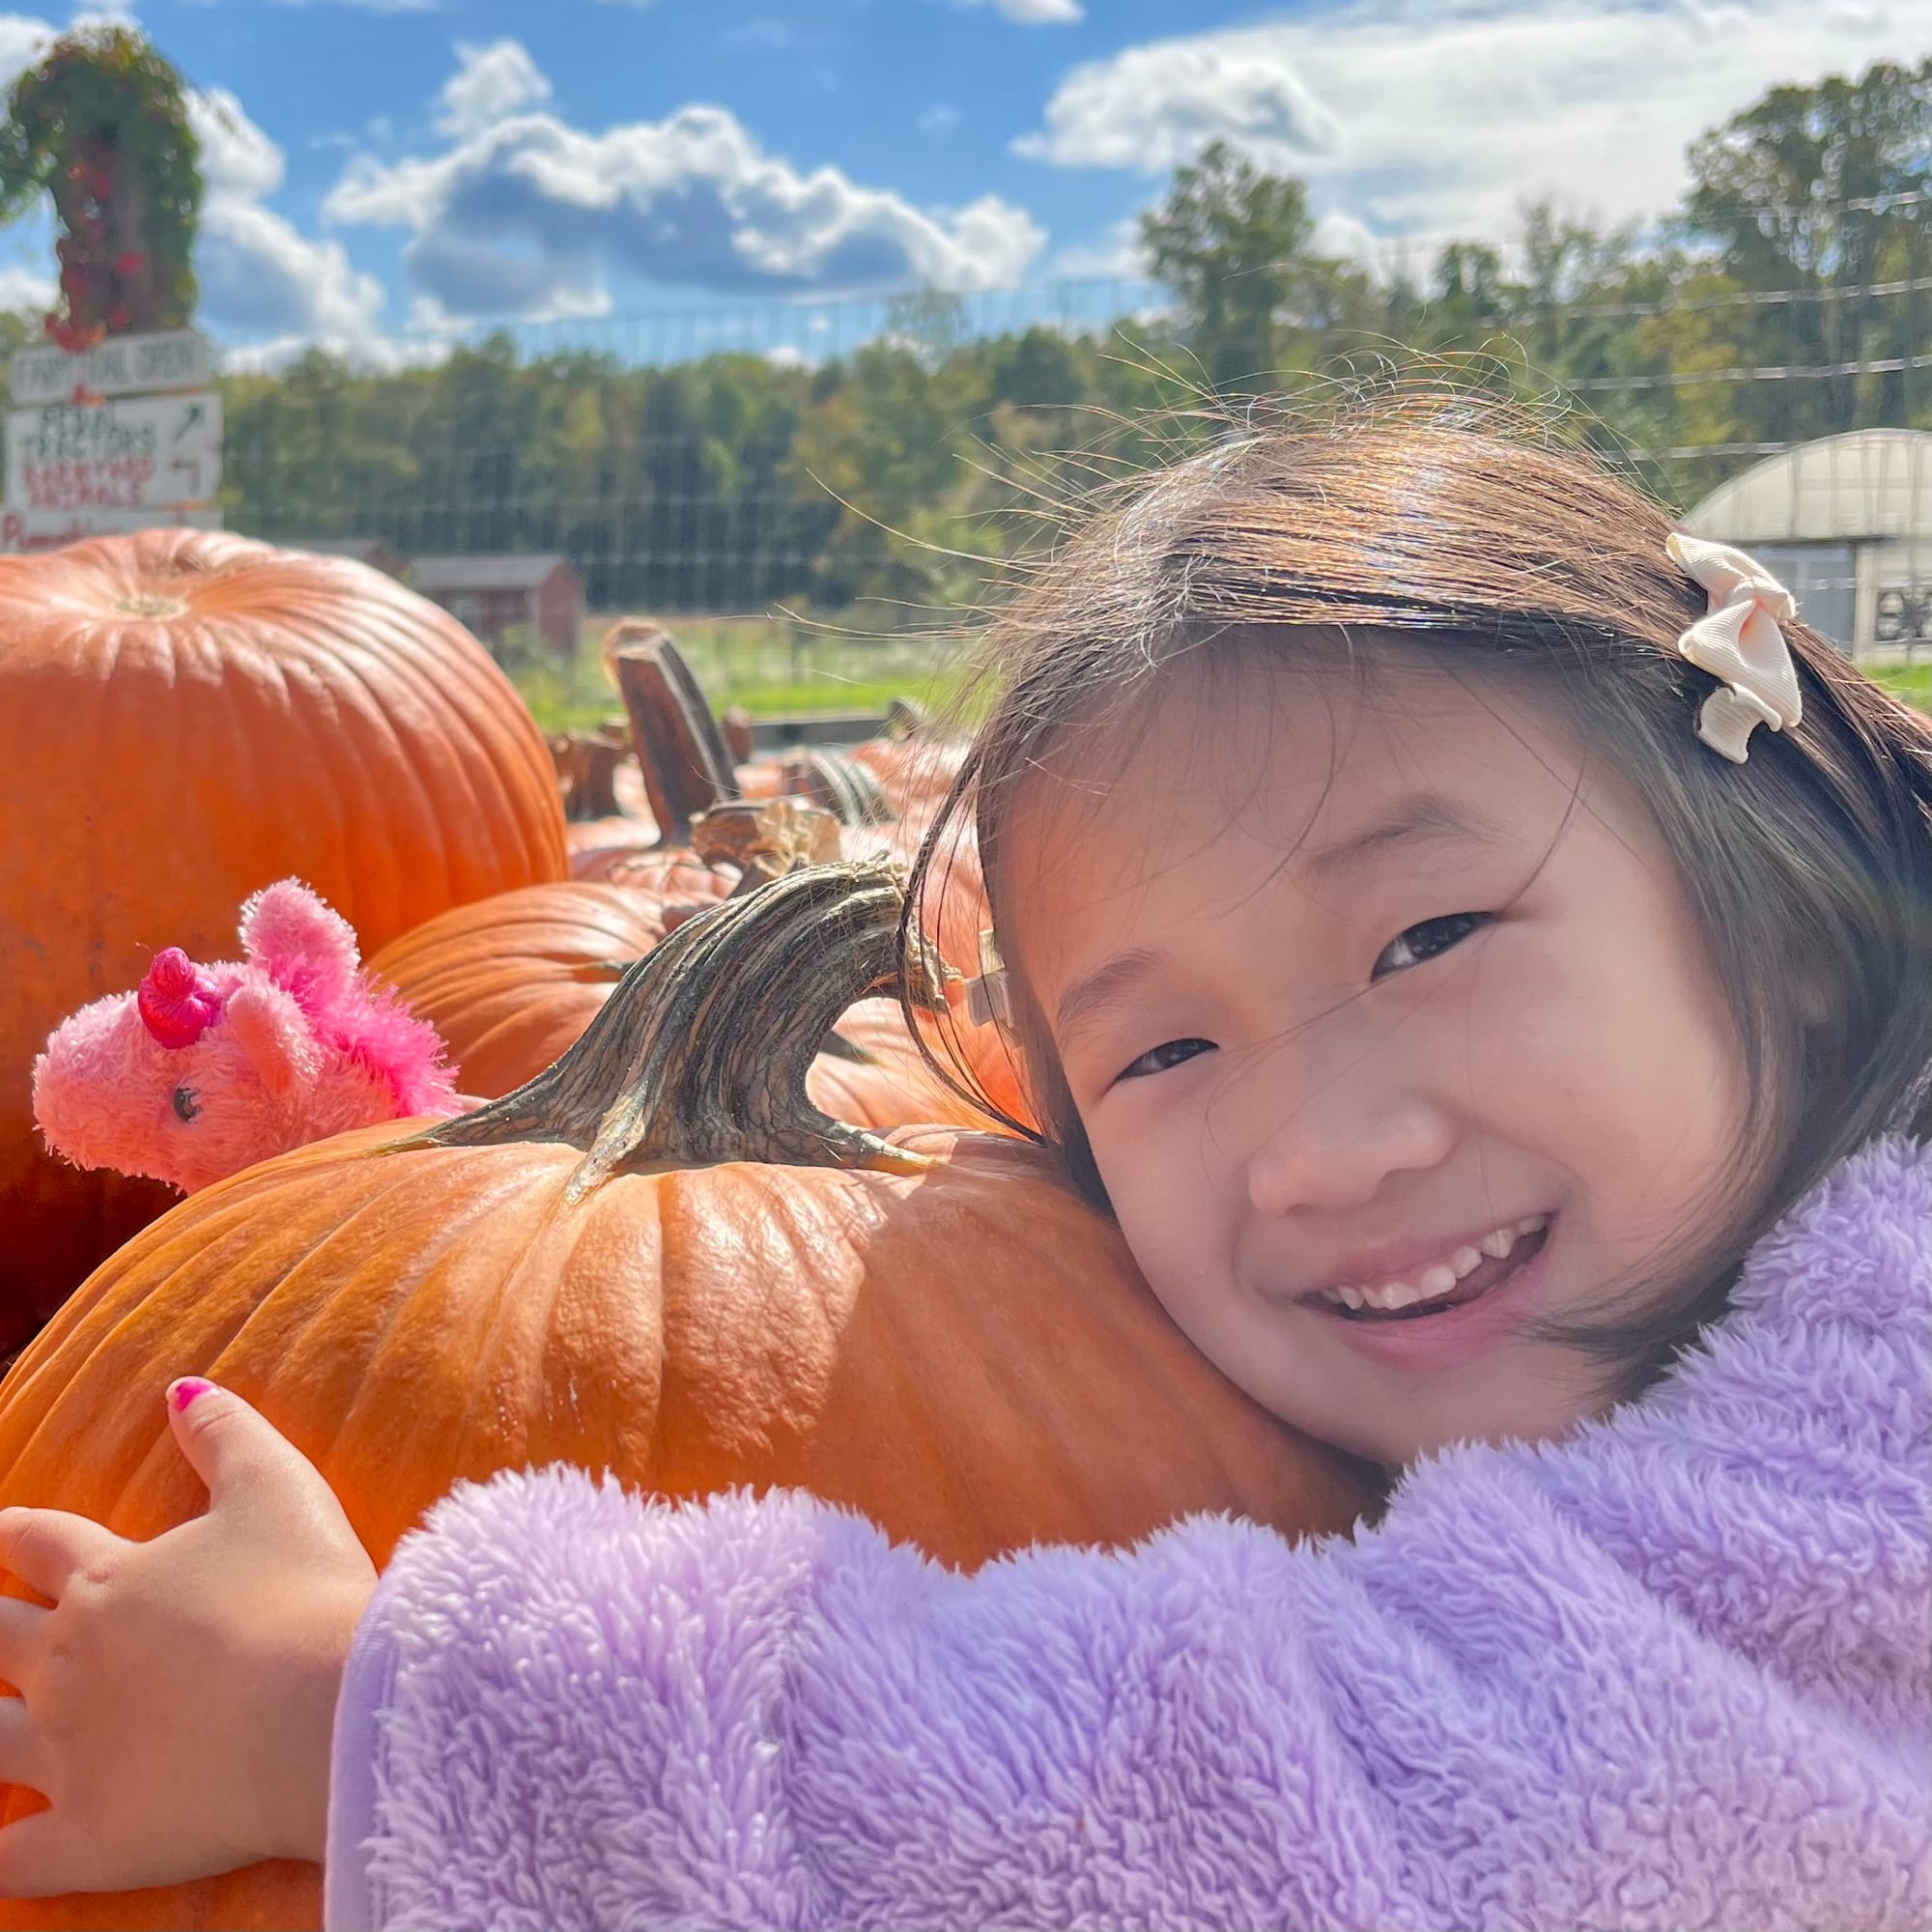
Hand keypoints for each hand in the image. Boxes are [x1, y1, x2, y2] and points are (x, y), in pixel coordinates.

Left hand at [0, 1379, 377, 1894]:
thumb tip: (182, 1385)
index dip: (18, 1537)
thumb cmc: (306, 1591)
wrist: (324, 1707)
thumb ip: (226, 1433)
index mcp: (112, 1581)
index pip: (43, 1545)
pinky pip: (11, 1860)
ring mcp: (71, 1756)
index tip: (2, 1532)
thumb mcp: (277, 1487)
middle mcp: (72, 1663)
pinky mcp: (89, 1838)